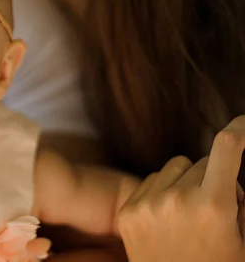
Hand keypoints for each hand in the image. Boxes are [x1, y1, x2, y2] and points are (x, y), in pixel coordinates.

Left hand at [117, 116, 244, 261]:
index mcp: (213, 206)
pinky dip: (164, 191)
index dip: (239, 129)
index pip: (226, 148)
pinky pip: (152, 180)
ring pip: (175, 167)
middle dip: (214, 178)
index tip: (243, 122)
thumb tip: (229, 174)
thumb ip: (237, 201)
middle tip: (218, 209)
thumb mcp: (242, 238)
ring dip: (187, 180)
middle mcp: (177, 199)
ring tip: (191, 213)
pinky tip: (169, 218)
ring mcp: (148, 204)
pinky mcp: (128, 210)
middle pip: (202, 162)